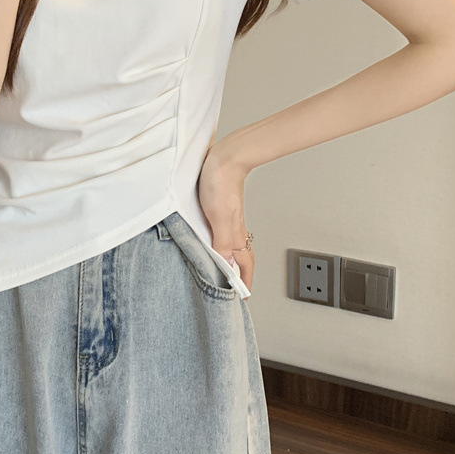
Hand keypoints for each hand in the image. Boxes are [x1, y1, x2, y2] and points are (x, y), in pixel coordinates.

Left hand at [197, 143, 254, 294]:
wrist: (224, 156)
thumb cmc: (221, 181)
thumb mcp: (219, 216)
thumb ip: (222, 242)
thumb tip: (225, 266)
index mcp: (234, 234)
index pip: (243, 265)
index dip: (244, 282)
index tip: (243, 297)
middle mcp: (233, 228)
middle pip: (239, 258)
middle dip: (238, 275)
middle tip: (234, 289)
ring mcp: (226, 218)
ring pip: (230, 245)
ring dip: (228, 260)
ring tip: (224, 272)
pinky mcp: (218, 208)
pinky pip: (220, 233)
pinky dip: (218, 243)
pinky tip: (210, 242)